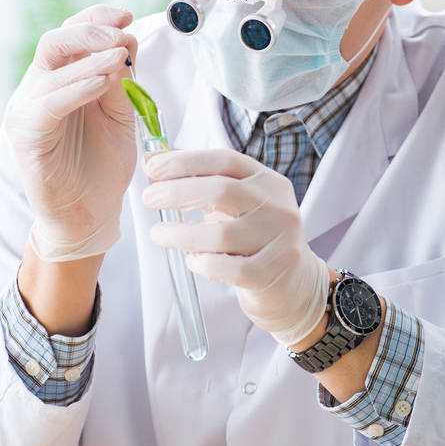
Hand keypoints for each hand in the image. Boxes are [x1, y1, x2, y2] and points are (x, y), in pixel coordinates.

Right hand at [5, 5, 137, 260]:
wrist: (92, 213)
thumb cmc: (103, 164)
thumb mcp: (121, 114)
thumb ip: (121, 80)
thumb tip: (127, 40)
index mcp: (63, 78)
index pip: (72, 32)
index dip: (97, 17)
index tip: (127, 16)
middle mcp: (40, 87)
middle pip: (56, 40)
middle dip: (91, 31)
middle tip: (121, 37)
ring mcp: (30, 109)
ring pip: (50, 67)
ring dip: (89, 58)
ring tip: (119, 59)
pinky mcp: (28, 135)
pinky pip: (47, 104)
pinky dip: (75, 89)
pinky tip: (100, 83)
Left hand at [142, 149, 330, 345]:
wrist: (294, 284)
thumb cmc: (254, 239)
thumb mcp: (235, 205)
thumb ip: (198, 182)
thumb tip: (151, 162)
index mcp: (268, 182)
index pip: (225, 160)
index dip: (186, 161)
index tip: (154, 167)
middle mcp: (278, 207)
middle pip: (222, 191)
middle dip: (178, 192)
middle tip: (150, 198)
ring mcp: (279, 241)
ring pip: (221, 234)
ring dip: (181, 233)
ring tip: (159, 234)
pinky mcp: (272, 274)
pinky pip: (228, 268)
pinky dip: (202, 263)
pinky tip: (192, 260)